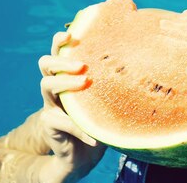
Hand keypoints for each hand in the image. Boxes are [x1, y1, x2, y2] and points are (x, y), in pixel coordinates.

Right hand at [37, 32, 105, 182]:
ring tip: (85, 83)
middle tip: (82, 65)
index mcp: (68, 75)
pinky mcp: (50, 124)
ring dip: (65, 83)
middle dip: (62, 60)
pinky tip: (94, 137)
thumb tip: (140, 47)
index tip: (71, 33)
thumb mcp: (108, 96)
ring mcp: (49, 104)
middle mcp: (55, 86)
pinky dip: (79, 128)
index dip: (59, 40)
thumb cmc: (101, 116)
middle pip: (45, 63)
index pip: (58, 51)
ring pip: (45, 85)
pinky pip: (60, 121)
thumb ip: (115, 76)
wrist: (85, 153)